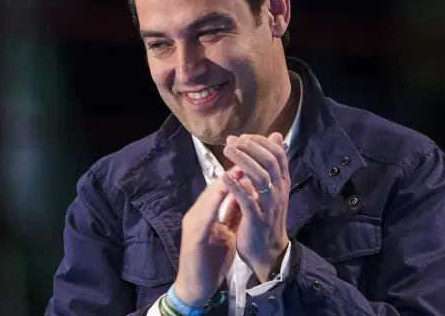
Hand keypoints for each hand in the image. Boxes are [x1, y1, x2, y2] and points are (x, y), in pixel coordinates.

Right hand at [174, 168, 242, 304]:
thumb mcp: (228, 232)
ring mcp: (193, 225)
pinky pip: (203, 219)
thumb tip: (246, 193)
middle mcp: (197, 214)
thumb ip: (234, 214)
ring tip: (235, 171)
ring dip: (221, 185)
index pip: (222, 189)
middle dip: (229, 173)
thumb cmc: (211, 260)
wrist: (196, 287)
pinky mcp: (192, 238)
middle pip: (213, 189)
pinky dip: (212, 206)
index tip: (251, 160)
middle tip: (243, 156)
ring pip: (207, 200)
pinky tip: (221, 195)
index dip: (236, 174)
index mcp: (206, 213)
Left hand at [222, 133, 290, 282]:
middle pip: (269, 160)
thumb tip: (277, 136)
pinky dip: (236, 186)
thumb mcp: (272, 189)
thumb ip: (271, 165)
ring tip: (227, 150)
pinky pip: (248, 199)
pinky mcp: (257, 219)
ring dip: (243, 160)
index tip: (243, 137)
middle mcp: (279, 191)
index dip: (260, 141)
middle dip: (250, 147)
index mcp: (282, 183)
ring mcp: (269, 205)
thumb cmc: (267, 218)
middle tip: (231, 141)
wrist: (269, 253)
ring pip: (260, 176)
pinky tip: (224, 176)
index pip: (278, 154)